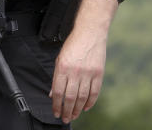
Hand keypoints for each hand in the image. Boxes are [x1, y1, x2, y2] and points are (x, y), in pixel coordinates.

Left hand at [50, 0, 117, 122]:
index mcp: (62, 67)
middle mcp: (75, 71)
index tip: (55, 112)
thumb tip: (53, 93)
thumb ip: (57, 76)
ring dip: (77, 109)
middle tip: (64, 118)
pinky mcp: (99, 73)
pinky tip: (86, 108)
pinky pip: (94, 92)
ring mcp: (88, 73)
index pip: (58, 91)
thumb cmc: (73, 44)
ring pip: (82, 97)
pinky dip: (90, 102)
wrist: (90, 32)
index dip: (56, 104)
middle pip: (70, 97)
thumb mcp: (60, 58)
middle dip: (66, 110)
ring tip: (74, 116)